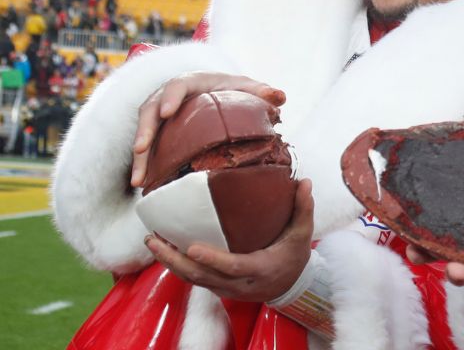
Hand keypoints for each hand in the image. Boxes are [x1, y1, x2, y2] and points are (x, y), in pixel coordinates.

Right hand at [131, 72, 285, 187]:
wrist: (218, 93)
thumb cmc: (232, 90)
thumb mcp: (246, 88)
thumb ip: (262, 91)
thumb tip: (281, 97)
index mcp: (191, 82)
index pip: (177, 86)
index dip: (170, 98)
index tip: (167, 112)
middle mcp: (168, 96)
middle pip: (150, 111)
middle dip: (145, 130)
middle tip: (140, 150)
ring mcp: (160, 114)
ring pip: (144, 132)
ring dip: (140, 156)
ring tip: (138, 180)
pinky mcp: (158, 131)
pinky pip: (147, 147)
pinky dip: (145, 165)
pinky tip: (143, 185)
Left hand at [144, 179, 313, 302]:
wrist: (290, 285)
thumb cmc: (293, 256)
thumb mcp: (302, 234)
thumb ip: (303, 209)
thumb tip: (304, 182)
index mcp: (260, 269)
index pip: (234, 267)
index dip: (212, 259)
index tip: (191, 247)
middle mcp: (239, 284)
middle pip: (202, 277)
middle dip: (174, 260)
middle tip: (155, 239)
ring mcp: (226, 289)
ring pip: (192, 280)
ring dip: (169, 262)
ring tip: (152, 240)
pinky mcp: (218, 287)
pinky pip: (193, 279)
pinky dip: (176, 266)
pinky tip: (164, 249)